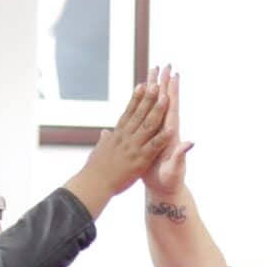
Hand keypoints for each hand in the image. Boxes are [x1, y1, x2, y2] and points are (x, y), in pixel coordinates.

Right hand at [80, 71, 171, 197]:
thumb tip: (105, 133)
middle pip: (139, 113)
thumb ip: (106, 140)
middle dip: (149, 97)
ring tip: (166, 97)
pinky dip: (162, 137)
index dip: (136, 98)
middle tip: (157, 82)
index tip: (143, 85)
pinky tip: (171, 128)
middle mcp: (125, 137)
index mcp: (117, 134)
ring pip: (147, 125)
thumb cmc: (95, 169)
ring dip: (157, 110)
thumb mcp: (100, 150)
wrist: (94, 184)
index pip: (128, 111)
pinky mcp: (139, 159)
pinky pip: (154, 146)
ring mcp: (133, 147)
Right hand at [142, 65, 193, 196]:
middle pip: (164, 102)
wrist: (164, 190)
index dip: (172, 92)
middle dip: (163, 84)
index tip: (173, 75)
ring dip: (153, 92)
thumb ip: (181, 156)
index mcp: (170, 134)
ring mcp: (157, 134)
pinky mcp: (149, 139)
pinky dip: (143, 108)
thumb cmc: (170, 181)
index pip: (172, 108)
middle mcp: (165, 130)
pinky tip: (140, 99)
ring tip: (151, 75)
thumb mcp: (175, 168)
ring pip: (154, 108)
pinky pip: (146, 120)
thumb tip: (190, 143)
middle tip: (163, 65)